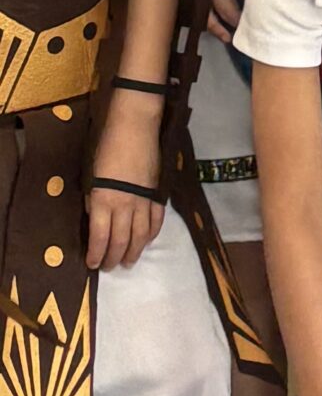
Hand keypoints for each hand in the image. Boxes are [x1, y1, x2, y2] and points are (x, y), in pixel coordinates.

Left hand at [85, 99, 163, 270]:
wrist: (135, 128)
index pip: (100, 237)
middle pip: (121, 240)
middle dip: (114, 258)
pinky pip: (156, 220)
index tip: (92, 264)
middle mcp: (125, 205)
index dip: (96, 254)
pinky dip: (152, 235)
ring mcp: (144, 200)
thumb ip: (94, 200)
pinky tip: (146, 242)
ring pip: (141, 235)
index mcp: (104, 200)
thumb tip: (96, 217)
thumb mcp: (91, 175)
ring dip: (134, 251)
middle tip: (109, 268)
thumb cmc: (106, 148)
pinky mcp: (157, 193)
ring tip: (129, 262)